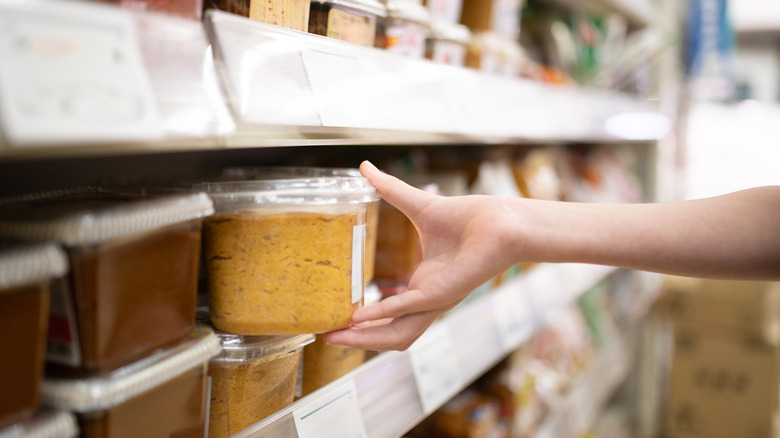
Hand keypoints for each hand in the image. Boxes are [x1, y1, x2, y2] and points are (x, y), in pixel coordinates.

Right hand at [324, 161, 519, 349]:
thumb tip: (365, 167)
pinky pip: (406, 310)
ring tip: (337, 336)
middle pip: (388, 334)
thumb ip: (389, 190)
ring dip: (365, 339)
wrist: (498, 221)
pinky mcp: (440, 293)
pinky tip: (358, 318)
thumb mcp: (417, 205)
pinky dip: (381, 316)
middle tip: (328, 337)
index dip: (363, 323)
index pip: (388, 316)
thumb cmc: (467, 217)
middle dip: (358, 340)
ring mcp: (433, 299)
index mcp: (422, 285)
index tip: (336, 320)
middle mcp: (426, 299)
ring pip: (396, 334)